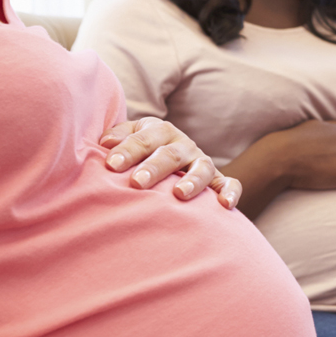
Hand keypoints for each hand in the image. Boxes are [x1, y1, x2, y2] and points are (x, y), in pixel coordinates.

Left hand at [100, 117, 240, 208]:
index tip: (111, 166)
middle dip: (155, 168)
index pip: (143, 139)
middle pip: (170, 155)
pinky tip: (225, 205)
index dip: (128, 151)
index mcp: (160, 132)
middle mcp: (184, 145)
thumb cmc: (142, 150)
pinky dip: (230, 192)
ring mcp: (202, 162)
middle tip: (137, 183)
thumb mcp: (129, 137)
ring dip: (192, 180)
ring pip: (202, 168)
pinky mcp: (217, 179)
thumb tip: (105, 144)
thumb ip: (118, 138)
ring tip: (179, 194)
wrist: (168, 153)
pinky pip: (230, 183)